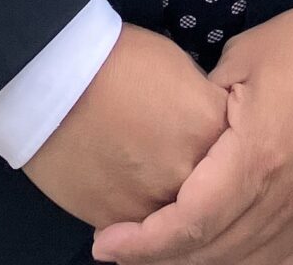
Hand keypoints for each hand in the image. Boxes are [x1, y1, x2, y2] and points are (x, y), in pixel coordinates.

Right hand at [24, 22, 229, 228]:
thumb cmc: (117, 58)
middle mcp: (190, 174)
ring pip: (178, 222)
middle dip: (204, 182)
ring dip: (174, 208)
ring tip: (159, 187)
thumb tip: (204, 126)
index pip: (237, 149)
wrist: (55, 77)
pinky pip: (142, 234)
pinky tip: (136, 206)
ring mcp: (154, 203)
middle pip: (211, 191)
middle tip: (183, 167)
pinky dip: (141, 224)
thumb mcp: (178, 67)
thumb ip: (201, 106)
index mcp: (210, 129)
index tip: (214, 138)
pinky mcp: (119, 221)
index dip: (227, 144)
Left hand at [90, 0, 292, 264]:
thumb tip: (175, 137)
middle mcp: (283, 202)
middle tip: (121, 252)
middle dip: (158, 260)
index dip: (143, 243)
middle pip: (210, 254)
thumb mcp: (241, 59)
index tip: (106, 244)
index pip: (188, 223)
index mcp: (256, 159)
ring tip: (161, 257)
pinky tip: (219, 262)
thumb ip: (203, 107)